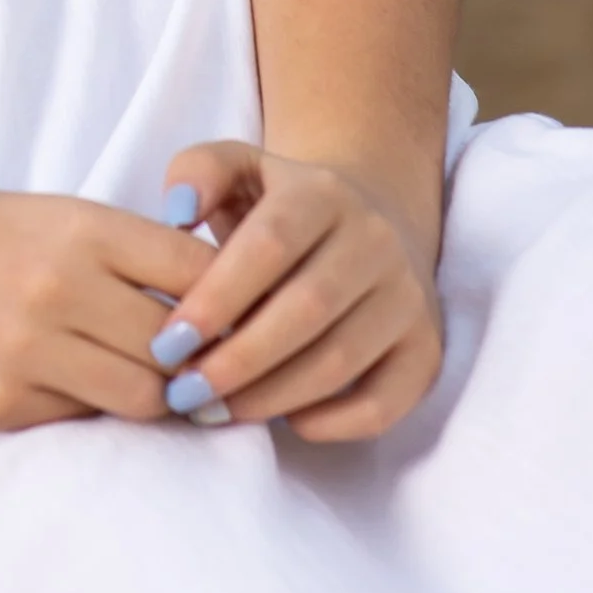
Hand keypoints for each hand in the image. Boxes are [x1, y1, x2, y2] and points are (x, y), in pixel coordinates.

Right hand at [0, 186, 239, 431]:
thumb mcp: (56, 218)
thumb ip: (132, 254)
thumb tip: (223, 303)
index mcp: (81, 228)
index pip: (197, 273)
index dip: (229, 299)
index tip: (237, 315)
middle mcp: (59, 287)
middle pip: (179, 346)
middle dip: (195, 359)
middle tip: (197, 363)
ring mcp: (27, 349)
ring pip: (144, 396)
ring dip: (153, 394)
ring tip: (143, 379)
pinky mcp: (0, 402)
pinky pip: (82, 418)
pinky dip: (90, 405)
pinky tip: (71, 383)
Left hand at [148, 142, 442, 441]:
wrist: (372, 219)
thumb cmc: (279, 208)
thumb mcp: (236, 169)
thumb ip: (197, 172)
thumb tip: (178, 211)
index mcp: (321, 193)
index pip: (270, 244)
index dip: (216, 299)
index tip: (166, 344)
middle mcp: (375, 241)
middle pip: (307, 309)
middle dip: (237, 360)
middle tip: (184, 391)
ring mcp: (408, 296)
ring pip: (340, 360)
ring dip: (271, 397)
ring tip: (215, 411)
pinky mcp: (426, 348)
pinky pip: (386, 401)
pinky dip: (333, 423)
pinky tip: (284, 421)